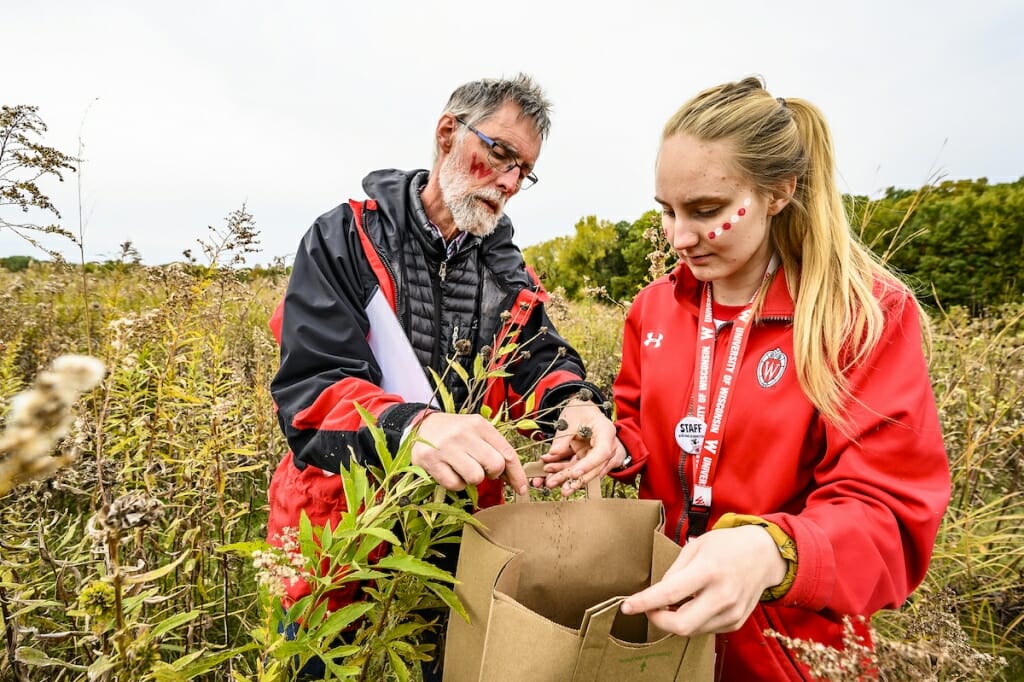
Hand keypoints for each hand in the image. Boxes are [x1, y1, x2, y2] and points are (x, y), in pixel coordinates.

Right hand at [411, 412, 526, 494]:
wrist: (421, 426)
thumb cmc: (455, 432)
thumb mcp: (476, 431)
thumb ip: (494, 448)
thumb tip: (513, 477)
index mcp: (479, 424)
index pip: (507, 452)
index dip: (517, 474)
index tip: (521, 488)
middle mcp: (463, 434)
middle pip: (495, 465)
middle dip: (493, 474)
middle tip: (483, 470)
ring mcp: (446, 447)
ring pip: (475, 477)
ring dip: (473, 480)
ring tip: (464, 469)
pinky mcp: (431, 461)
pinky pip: (455, 484)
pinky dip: (456, 484)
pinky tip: (451, 472)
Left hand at [536, 399, 621, 495]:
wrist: (584, 408)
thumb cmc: (581, 409)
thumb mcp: (571, 418)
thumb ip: (563, 436)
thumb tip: (553, 453)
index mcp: (606, 432)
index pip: (601, 452)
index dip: (588, 465)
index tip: (574, 474)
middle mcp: (606, 446)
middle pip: (593, 467)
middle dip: (575, 479)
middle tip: (561, 488)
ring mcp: (598, 454)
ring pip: (583, 470)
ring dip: (566, 477)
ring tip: (550, 482)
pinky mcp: (588, 458)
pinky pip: (575, 466)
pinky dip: (562, 469)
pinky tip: (549, 470)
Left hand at [619, 525, 787, 635]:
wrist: (764, 555)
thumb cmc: (727, 546)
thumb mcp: (697, 546)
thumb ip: (675, 572)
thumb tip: (657, 594)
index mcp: (708, 570)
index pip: (670, 593)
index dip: (644, 603)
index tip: (627, 607)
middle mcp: (722, 595)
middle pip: (681, 625)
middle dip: (658, 620)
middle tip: (650, 608)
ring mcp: (731, 612)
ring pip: (691, 631)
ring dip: (675, 620)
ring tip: (674, 602)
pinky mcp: (736, 622)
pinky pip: (705, 629)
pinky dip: (692, 620)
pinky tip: (694, 604)